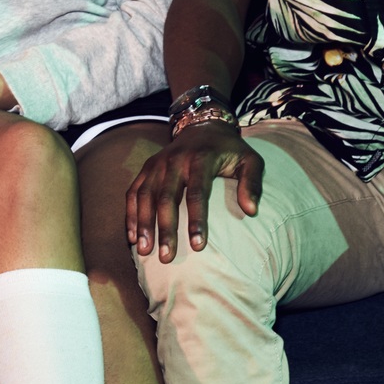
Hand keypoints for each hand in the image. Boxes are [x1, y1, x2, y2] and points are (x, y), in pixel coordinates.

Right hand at [125, 121, 261, 262]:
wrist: (203, 125)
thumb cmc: (229, 150)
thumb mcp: (251, 160)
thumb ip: (253, 184)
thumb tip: (251, 211)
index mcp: (201, 159)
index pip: (197, 192)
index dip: (196, 220)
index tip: (198, 246)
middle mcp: (174, 160)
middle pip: (166, 197)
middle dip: (165, 228)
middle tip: (166, 257)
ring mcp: (157, 163)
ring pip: (145, 195)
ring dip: (143, 224)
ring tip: (144, 251)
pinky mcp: (147, 167)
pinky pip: (133, 191)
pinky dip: (131, 213)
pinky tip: (131, 236)